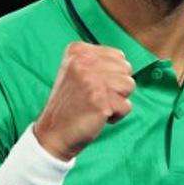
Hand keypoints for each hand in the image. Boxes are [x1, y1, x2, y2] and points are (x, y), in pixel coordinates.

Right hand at [33, 42, 134, 159]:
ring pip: (129, 85)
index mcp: (78, 51)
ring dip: (118, 101)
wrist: (54, 133)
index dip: (112, 75)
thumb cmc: (71, 105)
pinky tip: (98, 117)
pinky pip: (126, 106)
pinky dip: (116, 116)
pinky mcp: (100, 100)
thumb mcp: (77, 72)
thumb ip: (99, 62)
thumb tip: (126, 64)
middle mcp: (83, 61)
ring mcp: (91, 80)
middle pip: (126, 69)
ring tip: (97, 106)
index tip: (92, 86)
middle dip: (117, 87)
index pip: (118, 56)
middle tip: (95, 97)